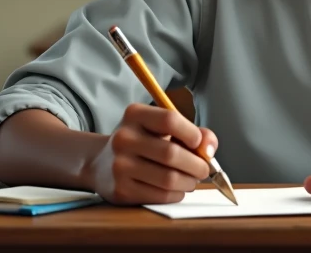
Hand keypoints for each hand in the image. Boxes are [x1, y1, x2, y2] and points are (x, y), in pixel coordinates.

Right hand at [85, 103, 216, 204]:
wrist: (101, 163)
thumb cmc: (143, 142)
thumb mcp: (162, 129)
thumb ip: (193, 133)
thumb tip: (209, 150)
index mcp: (135, 115)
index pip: (169, 119)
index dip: (192, 133)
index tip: (200, 144)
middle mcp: (123, 138)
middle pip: (171, 153)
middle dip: (196, 164)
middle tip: (204, 169)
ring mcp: (119, 166)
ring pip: (168, 178)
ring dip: (189, 182)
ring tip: (191, 180)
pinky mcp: (120, 190)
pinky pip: (159, 195)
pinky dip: (176, 194)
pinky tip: (177, 189)